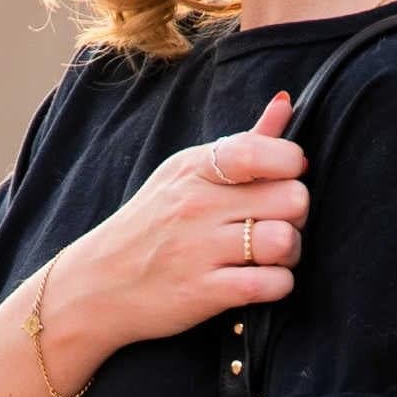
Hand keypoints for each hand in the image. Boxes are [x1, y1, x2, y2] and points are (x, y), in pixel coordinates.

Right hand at [63, 92, 306, 356]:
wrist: (99, 284)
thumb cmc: (151, 225)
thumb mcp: (187, 173)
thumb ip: (244, 143)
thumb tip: (287, 103)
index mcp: (197, 168)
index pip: (260, 151)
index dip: (290, 164)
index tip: (286, 178)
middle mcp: (198, 205)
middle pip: (290, 198)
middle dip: (297, 214)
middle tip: (280, 223)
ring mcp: (200, 250)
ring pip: (284, 241)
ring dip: (291, 253)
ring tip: (274, 256)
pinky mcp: (204, 293)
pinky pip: (268, 284)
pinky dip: (279, 285)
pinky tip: (265, 282)